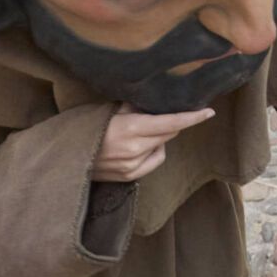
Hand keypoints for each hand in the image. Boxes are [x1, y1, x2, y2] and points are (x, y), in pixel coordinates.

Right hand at [90, 104, 215, 181]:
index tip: (209, 112)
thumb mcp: (110, 111)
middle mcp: (135, 149)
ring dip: (158, 138)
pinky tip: (136, 148)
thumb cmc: (88, 128)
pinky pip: (154, 160)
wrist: (66, 159)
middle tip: (153, 115)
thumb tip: (155, 100)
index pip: (170, 122)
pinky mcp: (130, 176)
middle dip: (169, 123)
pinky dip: (152, 152)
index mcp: (131, 128)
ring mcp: (132, 165)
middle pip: (168, 133)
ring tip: (136, 134)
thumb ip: (135, 107)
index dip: (191, 117)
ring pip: (162, 147)